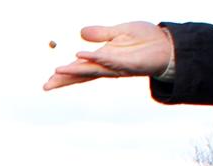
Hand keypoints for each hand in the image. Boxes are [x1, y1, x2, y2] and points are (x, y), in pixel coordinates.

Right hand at [44, 22, 172, 89]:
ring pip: (90, 70)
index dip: (65, 74)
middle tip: (46, 86)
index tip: (49, 81)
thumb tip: (80, 33)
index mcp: (102, 59)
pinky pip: (107, 60)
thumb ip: (100, 33)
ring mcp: (115, 66)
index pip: (80, 69)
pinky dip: (93, 57)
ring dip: (73, 70)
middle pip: (81, 75)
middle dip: (64, 80)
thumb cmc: (144, 40)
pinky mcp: (126, 63)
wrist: (166, 45)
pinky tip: (80, 55)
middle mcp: (106, 66)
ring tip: (57, 71)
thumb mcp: (119, 32)